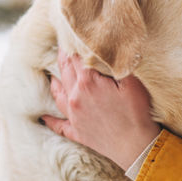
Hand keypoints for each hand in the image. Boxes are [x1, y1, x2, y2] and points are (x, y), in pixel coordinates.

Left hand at [41, 52, 160, 170]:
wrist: (136, 147)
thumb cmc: (137, 113)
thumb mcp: (133, 83)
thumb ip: (118, 65)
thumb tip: (108, 51)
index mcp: (88, 82)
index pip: (76, 56)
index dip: (75, 43)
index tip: (74, 33)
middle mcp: (76, 96)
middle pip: (65, 70)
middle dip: (64, 56)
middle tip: (62, 45)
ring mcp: (73, 115)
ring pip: (58, 93)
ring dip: (54, 81)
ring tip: (52, 73)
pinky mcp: (77, 132)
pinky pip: (58, 124)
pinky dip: (50, 119)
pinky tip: (44, 116)